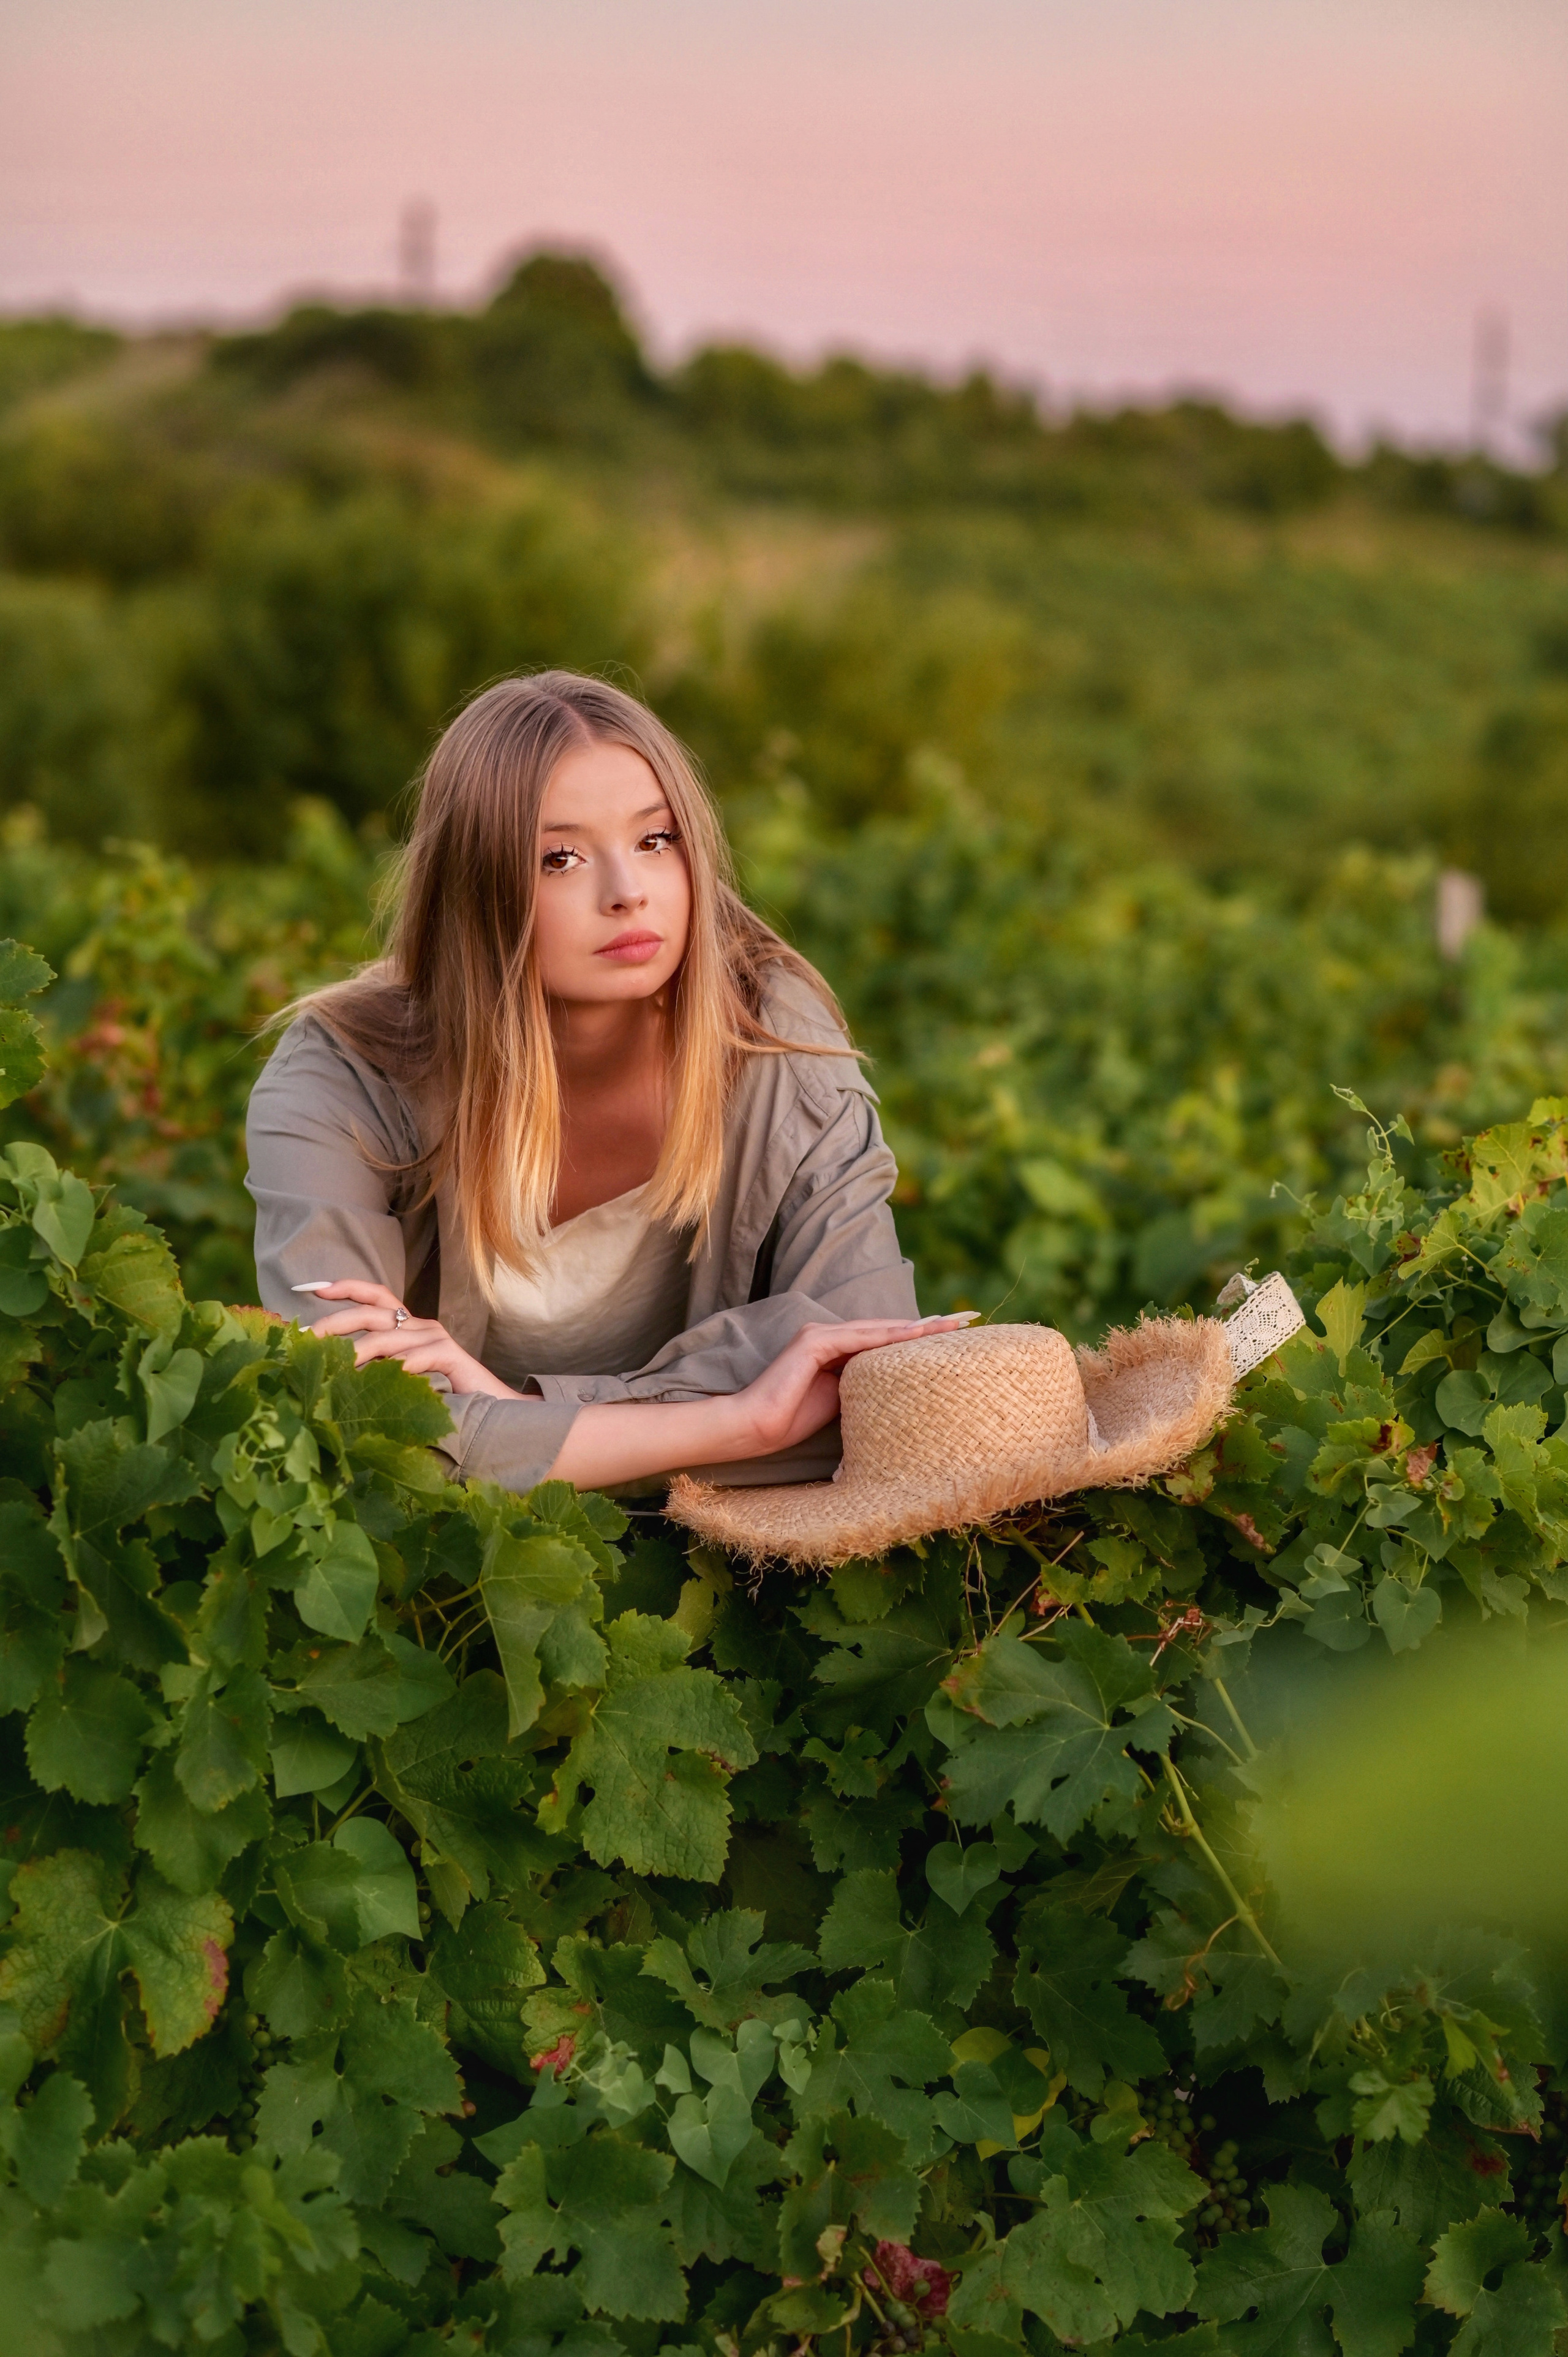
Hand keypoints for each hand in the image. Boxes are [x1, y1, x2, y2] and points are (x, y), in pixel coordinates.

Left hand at [298, 1279, 520, 1399]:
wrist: (493, 1410)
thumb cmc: (443, 1399)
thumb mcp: (401, 1379)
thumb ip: (375, 1369)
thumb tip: (329, 1373)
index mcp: (407, 1326)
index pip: (373, 1295)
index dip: (344, 1287)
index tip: (307, 1289)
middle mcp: (419, 1325)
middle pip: (370, 1312)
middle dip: (333, 1322)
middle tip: (306, 1339)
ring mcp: (435, 1337)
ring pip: (385, 1338)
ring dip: (353, 1353)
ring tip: (331, 1369)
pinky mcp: (449, 1355)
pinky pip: (414, 1358)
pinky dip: (393, 1368)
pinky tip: (376, 1382)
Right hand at [724, 1314, 977, 1458]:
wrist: (755, 1427)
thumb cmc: (791, 1420)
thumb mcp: (840, 1402)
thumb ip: (864, 1389)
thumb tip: (896, 1390)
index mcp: (834, 1349)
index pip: (883, 1340)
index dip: (916, 1339)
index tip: (951, 1338)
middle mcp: (828, 1335)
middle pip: (885, 1329)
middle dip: (924, 1327)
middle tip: (962, 1322)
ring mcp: (819, 1334)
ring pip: (877, 1329)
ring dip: (913, 1327)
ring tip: (948, 1325)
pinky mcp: (813, 1342)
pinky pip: (859, 1337)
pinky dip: (888, 1336)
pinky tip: (914, 1335)